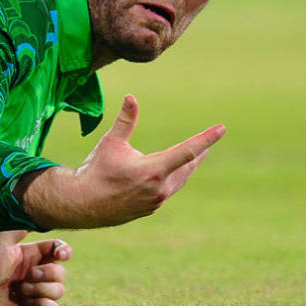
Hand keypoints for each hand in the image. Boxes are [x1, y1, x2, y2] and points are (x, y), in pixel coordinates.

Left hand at [0, 230, 70, 305]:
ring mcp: (34, 290)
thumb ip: (20, 227)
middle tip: (27, 275)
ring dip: (41, 290)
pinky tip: (26, 301)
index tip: (60, 255)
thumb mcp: (2, 239)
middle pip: (61, 273)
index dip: (65, 252)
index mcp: (31, 254)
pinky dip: (43, 305)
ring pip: (59, 291)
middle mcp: (35, 271)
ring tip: (21, 290)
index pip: (59, 250)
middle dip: (47, 274)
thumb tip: (36, 209)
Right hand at [17, 94, 224, 228]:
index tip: (222, 128)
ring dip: (187, 167)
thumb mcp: (110, 143)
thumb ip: (125, 120)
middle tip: (210, 143)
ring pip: (179, 180)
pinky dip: (171, 179)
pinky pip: (167, 190)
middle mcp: (160, 188)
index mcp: (154, 170)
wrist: (83, 204)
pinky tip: (166, 176)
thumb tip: (131, 97)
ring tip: (195, 158)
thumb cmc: (96, 170)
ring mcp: (156, 201)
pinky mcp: (150, 208)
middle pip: (188, 166)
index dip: (206, 138)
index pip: (188, 151)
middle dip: (199, 153)